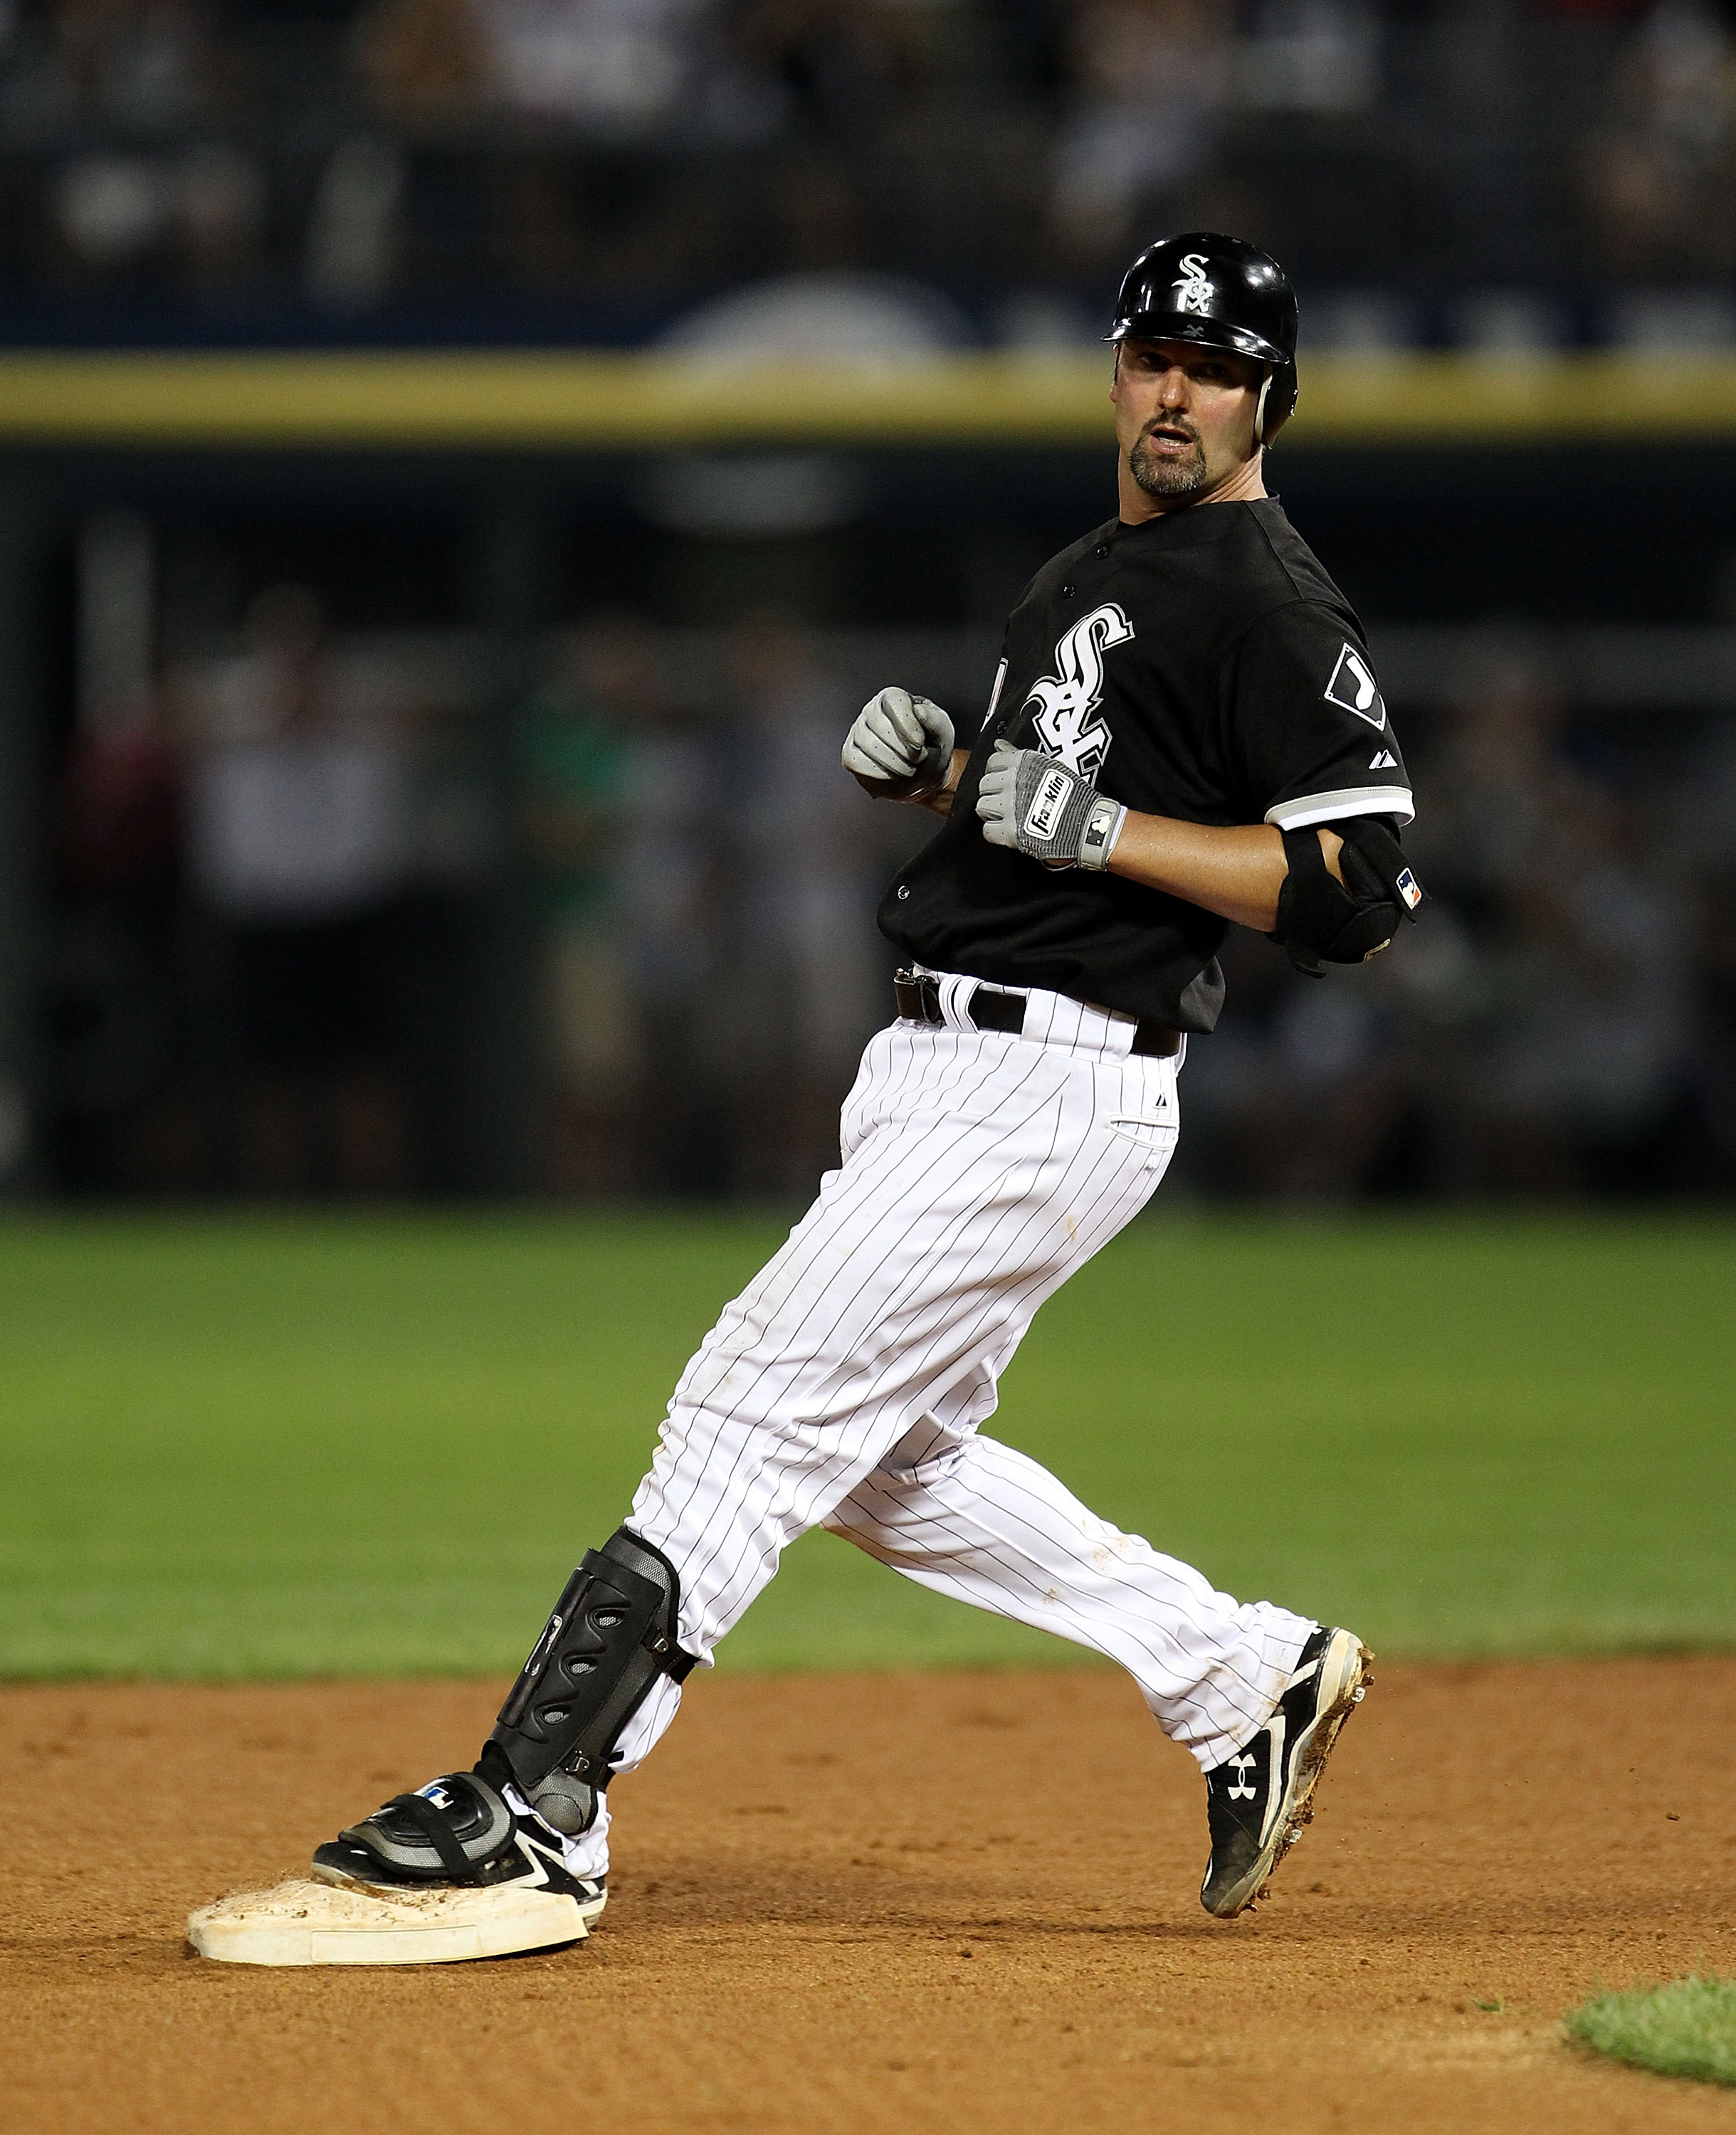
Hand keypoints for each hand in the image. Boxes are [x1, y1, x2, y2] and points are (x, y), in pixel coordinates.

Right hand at [843, 687, 953, 800]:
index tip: (919, 743)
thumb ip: (935, 720)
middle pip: (879, 725)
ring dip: (894, 763)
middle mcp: (873, 711)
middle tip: (918, 758)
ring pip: (868, 744)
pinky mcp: (851, 753)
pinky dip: (877, 772)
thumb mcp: (943, 732)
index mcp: (895, 699)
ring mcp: (858, 732)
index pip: (894, 701)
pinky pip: (856, 761)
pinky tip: (892, 774)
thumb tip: (920, 711)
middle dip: (903, 749)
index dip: (907, 724)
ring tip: (908, 768)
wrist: (924, 775)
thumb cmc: (931, 748)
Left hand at [975, 739, 1125, 870]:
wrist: (1089, 824)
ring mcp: (1010, 807)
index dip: (997, 774)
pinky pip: (988, 830)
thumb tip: (998, 744)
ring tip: (1008, 817)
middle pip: (985, 785)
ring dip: (993, 813)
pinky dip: (996, 833)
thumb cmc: (1076, 796)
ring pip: (982, 807)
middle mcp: (1014, 782)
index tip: (1006, 782)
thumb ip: (1019, 756)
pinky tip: (1010, 832)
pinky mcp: (1010, 831)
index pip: (993, 762)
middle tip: (1007, 803)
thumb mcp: (1050, 767)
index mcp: (1024, 763)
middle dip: (993, 794)